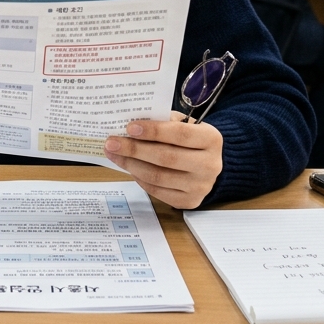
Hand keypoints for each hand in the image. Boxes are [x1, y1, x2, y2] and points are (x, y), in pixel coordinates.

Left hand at [103, 111, 222, 208]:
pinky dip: (139, 178)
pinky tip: (129, 167)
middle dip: (134, 149)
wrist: (208, 164)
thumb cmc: (191, 139)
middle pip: (166, 158)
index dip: (153, 131)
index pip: (180, 134)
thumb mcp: (184, 124)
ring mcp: (200, 186)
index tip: (129, 127)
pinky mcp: (189, 201)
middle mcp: (210, 165)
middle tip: (112, 142)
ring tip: (114, 154)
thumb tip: (132, 126)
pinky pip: (157, 191)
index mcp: (212, 139)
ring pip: (158, 177)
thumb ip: (164, 122)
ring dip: (131, 165)